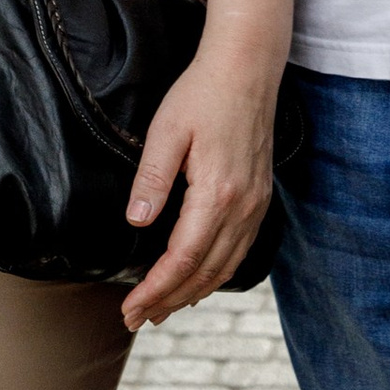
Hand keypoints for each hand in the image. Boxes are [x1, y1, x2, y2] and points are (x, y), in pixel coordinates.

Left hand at [121, 46, 277, 330]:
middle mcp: (242, 207)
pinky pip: (240, 252)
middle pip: (204, 274)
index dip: (154, 290)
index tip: (129, 309)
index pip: (181, 260)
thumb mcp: (166, 133)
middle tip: (136, 320)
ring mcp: (256, 206)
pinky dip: (216, 276)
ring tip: (162, 310)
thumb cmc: (203, 95)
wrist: (248, 69)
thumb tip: (136, 223)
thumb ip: (151, 181)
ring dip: (192, 294)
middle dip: (169, 302)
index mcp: (217, 194)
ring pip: (225, 269)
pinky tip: (198, 282)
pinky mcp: (260, 200)